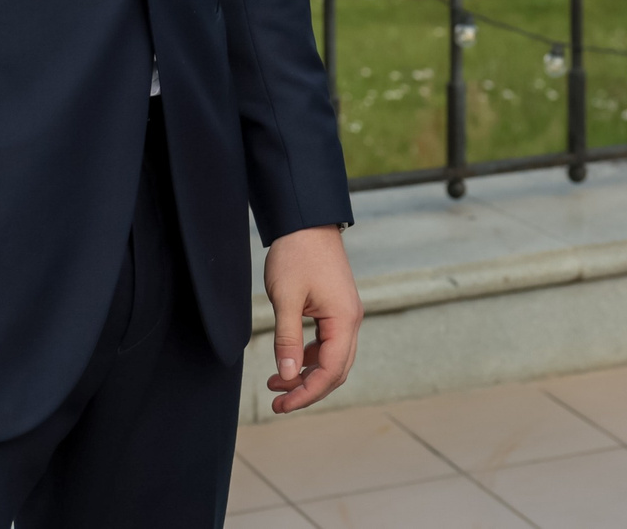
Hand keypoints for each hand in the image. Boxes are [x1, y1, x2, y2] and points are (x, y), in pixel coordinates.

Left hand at [262, 225, 361, 412]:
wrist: (306, 221)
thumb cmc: (296, 255)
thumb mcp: (286, 299)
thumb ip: (287, 340)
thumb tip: (287, 377)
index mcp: (344, 320)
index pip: (330, 371)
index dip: (306, 393)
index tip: (281, 406)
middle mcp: (351, 320)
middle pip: (335, 371)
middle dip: (307, 390)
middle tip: (278, 404)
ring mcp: (345, 314)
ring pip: (332, 358)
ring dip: (306, 375)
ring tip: (275, 385)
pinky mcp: (336, 308)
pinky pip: (327, 343)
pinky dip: (309, 357)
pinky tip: (288, 362)